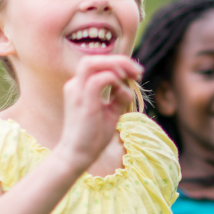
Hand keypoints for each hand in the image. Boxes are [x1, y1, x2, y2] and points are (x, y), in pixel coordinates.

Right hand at [54, 55, 142, 170]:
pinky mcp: (83, 100)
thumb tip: (127, 86)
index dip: (119, 64)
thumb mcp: (110, 113)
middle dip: (119, 60)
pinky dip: (114, 80)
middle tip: (138, 72)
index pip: (98, 63)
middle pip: (93, 58)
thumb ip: (118, 97)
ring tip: (132, 76)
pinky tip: (122, 91)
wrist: (77, 155)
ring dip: (116, 65)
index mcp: (79, 86)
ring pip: (92, 62)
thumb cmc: (92, 137)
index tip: (136, 74)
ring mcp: (76, 91)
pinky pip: (99, 79)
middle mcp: (75, 85)